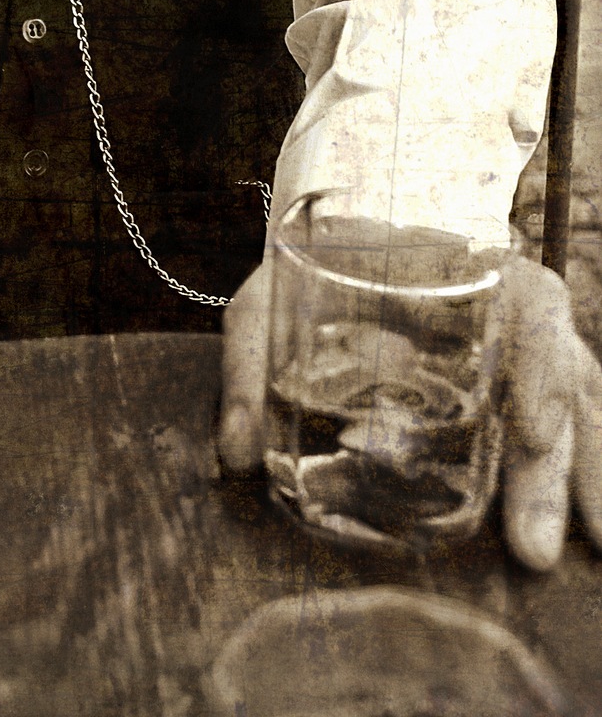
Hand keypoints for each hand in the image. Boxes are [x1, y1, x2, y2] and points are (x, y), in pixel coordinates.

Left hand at [218, 249, 601, 566]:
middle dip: (554, 468)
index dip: (542, 365)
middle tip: (532, 549)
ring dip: (587, 480)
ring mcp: (521, 346)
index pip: (533, 303)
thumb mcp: (265, 301)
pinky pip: (575, 424)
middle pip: (561, 377)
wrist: (326, 246)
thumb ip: (248, 366)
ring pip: (581, 407)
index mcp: (458, 266)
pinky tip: (595, 536)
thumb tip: (236, 455)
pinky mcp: (520, 385)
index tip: (532, 430)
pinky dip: (589, 477)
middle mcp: (507, 306)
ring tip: (594, 557)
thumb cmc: (303, 268)